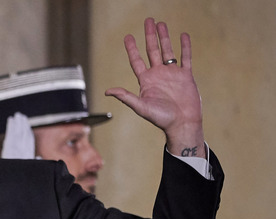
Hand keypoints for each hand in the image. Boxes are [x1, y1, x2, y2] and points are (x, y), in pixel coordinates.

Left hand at [105, 18, 204, 157]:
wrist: (182, 123)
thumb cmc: (161, 118)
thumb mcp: (140, 106)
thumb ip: (125, 96)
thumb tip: (107, 91)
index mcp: (146, 81)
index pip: (137, 60)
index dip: (132, 48)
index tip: (128, 37)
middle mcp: (158, 75)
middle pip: (152, 50)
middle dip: (150, 36)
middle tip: (148, 21)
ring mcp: (172, 74)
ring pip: (168, 50)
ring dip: (164, 37)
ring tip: (161, 24)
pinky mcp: (186, 76)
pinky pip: (185, 57)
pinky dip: (185, 46)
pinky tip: (183, 35)